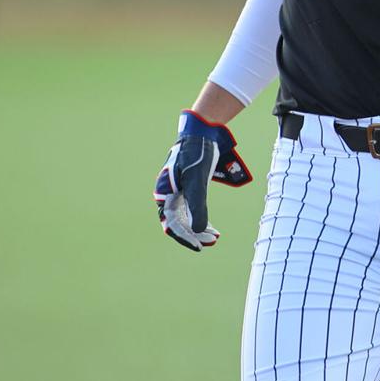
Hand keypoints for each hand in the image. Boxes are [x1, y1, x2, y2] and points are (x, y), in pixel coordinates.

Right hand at [153, 110, 251, 251]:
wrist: (201, 134)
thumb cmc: (197, 155)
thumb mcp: (198, 181)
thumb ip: (198, 205)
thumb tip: (197, 231)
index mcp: (165, 193)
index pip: (172, 223)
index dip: (185, 237)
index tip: (199, 246)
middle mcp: (169, 194)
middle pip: (179, 222)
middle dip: (195, 234)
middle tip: (212, 241)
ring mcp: (178, 191)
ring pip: (186, 217)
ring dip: (198, 228)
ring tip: (214, 237)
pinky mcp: (188, 187)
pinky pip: (191, 208)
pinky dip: (201, 217)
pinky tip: (211, 226)